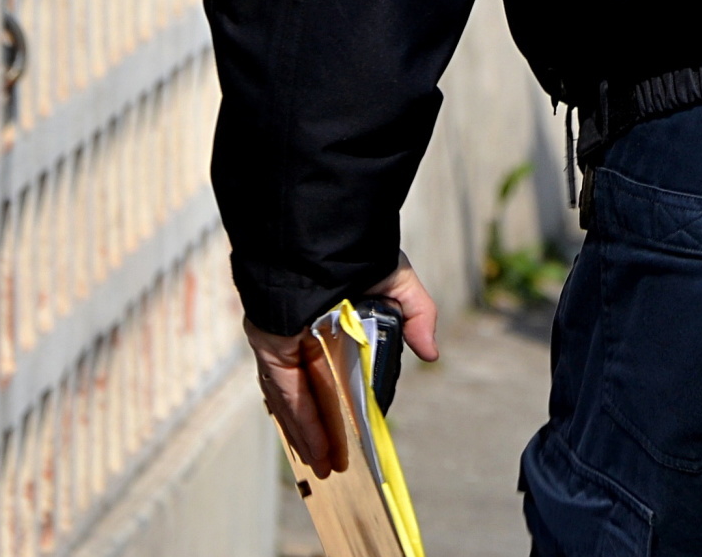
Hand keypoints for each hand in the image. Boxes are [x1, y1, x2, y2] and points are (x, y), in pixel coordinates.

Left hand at [248, 261, 441, 476]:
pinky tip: (316, 446)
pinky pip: (285, 391)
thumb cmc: (358, 249)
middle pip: (311, 393)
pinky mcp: (269, 345)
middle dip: (323, 430)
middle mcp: (303, 336)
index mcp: (328, 320)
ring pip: (295, 400)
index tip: (358, 430)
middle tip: (336, 464)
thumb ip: (416, 317)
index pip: (332, 370)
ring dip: (310, 435)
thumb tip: (432, 354)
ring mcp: (283, 342)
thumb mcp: (397, 284)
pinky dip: (299, 420)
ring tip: (327, 467)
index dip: (343, 403)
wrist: (325, 235)